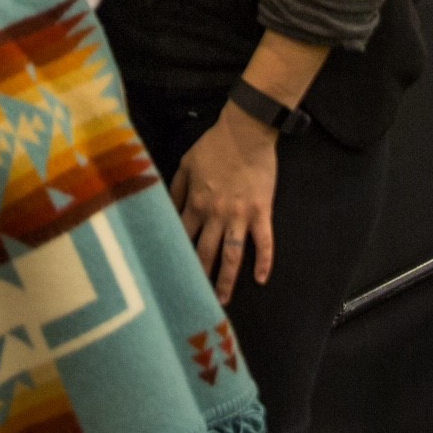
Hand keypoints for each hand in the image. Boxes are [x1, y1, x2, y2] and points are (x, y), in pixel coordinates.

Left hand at [169, 104, 278, 304]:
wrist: (245, 132)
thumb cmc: (213, 146)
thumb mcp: (185, 164)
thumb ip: (176, 189)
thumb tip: (167, 210)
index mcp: (195, 202)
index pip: (183, 236)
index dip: (177, 255)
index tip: (171, 273)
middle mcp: (215, 214)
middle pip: (205, 252)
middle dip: (199, 277)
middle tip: (195, 299)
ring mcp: (240, 215)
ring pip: (232, 254)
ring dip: (227, 279)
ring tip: (222, 299)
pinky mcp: (262, 212)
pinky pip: (264, 242)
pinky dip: (264, 262)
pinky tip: (261, 279)